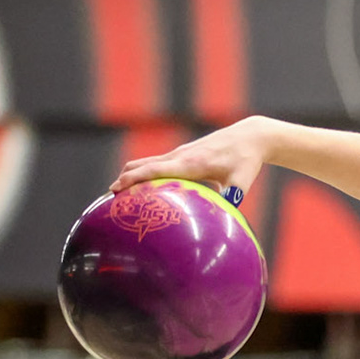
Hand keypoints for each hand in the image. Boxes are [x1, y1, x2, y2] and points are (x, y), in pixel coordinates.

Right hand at [110, 116, 274, 198]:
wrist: (250, 137)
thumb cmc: (246, 161)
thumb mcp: (241, 182)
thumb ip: (231, 199)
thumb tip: (224, 222)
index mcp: (191, 163)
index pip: (155, 170)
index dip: (134, 178)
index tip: (116, 188)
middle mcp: (181, 155)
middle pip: (143, 164)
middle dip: (125, 178)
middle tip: (109, 196)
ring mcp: (181, 152)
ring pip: (148, 161)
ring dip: (132, 174)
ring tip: (119, 193)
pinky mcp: (185, 153)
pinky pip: (159, 162)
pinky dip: (145, 171)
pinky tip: (143, 187)